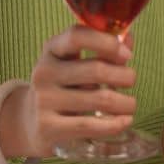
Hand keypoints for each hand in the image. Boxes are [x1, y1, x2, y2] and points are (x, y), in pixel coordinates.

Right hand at [2, 27, 137, 158]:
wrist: (32, 122)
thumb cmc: (64, 86)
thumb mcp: (76, 63)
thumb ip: (104, 50)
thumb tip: (129, 38)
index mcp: (52, 49)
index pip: (77, 36)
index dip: (106, 42)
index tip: (126, 54)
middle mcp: (44, 72)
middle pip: (96, 70)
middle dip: (125, 76)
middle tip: (131, 81)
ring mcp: (44, 101)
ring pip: (99, 99)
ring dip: (125, 103)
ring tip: (130, 105)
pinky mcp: (48, 128)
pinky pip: (90, 125)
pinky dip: (115, 124)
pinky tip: (125, 121)